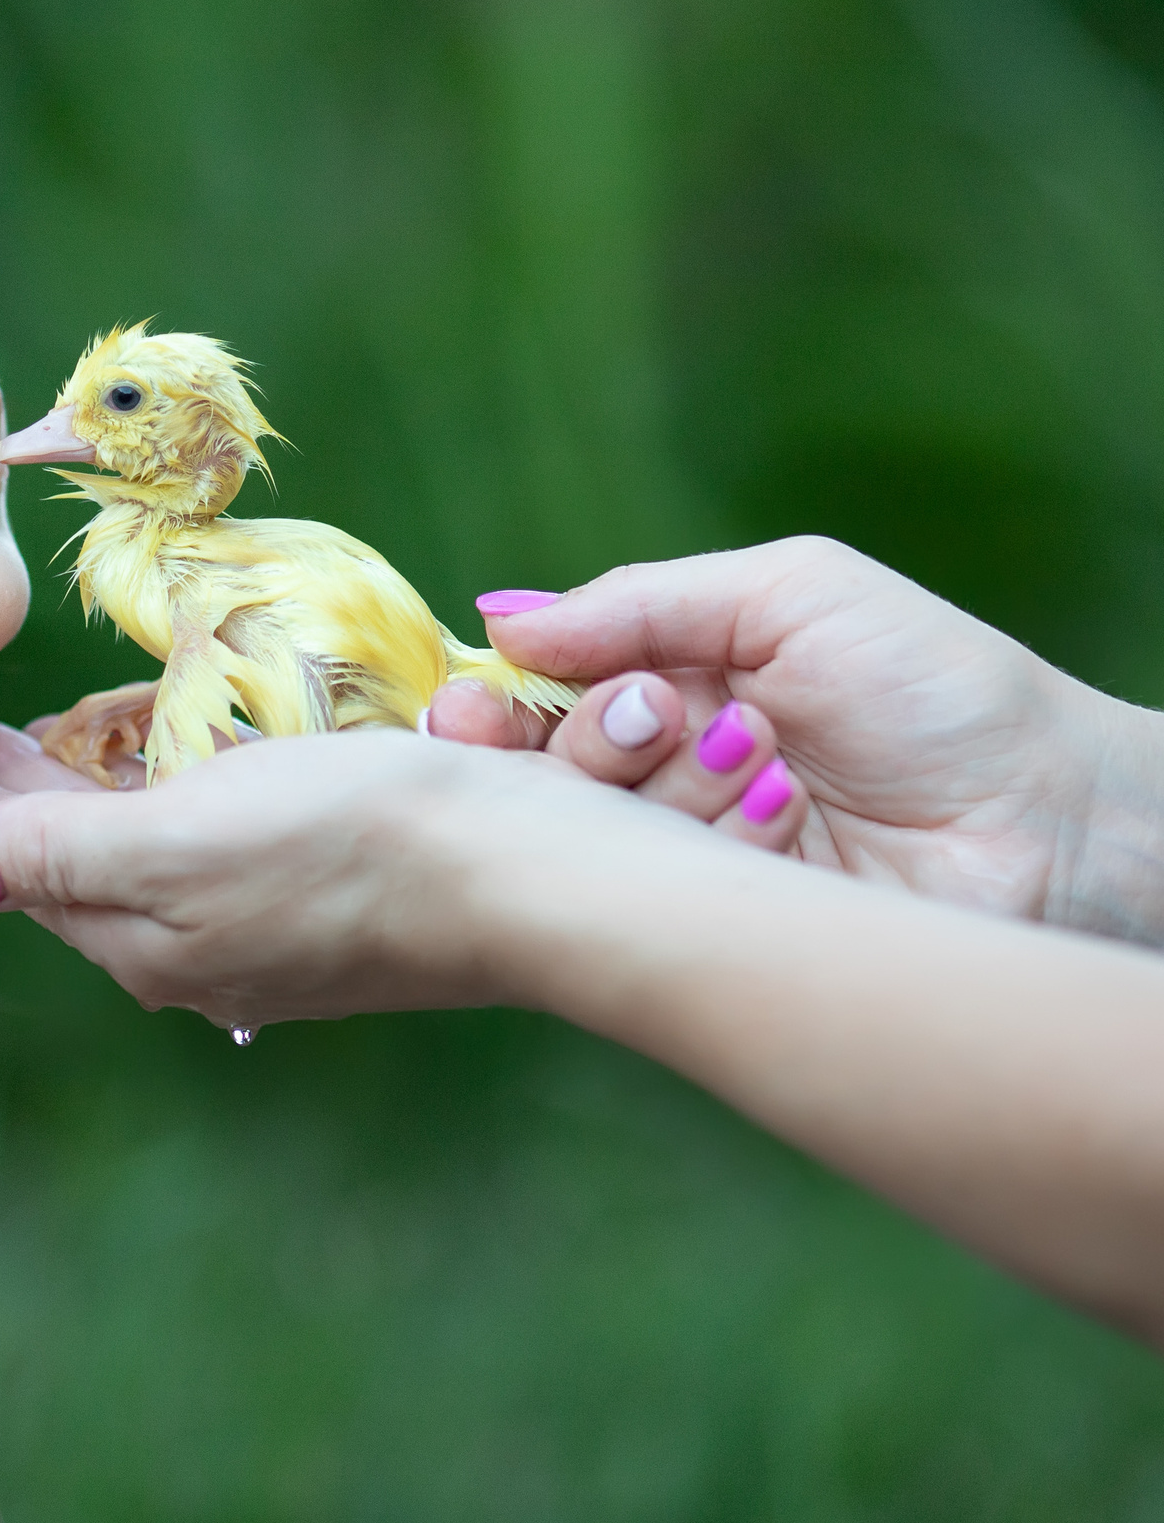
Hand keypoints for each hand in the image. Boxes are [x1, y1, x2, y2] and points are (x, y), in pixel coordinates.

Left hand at [0, 672, 805, 873]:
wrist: (530, 875)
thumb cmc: (351, 844)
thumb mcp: (179, 843)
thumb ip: (57, 853)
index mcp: (147, 946)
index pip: (28, 876)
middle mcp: (199, 958)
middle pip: (84, 873)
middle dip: (31, 808)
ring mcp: (270, 937)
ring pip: (154, 864)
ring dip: (104, 804)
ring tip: (78, 742)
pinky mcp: (335, 903)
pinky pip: (225, 853)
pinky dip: (185, 808)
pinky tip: (197, 773)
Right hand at [451, 538, 1163, 935]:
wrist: (1058, 822)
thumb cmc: (941, 691)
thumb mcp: (790, 595)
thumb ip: (641, 602)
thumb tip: (501, 618)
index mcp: (674, 685)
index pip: (537, 697)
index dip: (490, 704)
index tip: (464, 710)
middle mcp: (667, 774)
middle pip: (541, 771)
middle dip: (566, 744)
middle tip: (646, 723)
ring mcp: (691, 856)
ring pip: (591, 832)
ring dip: (661, 786)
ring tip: (763, 760)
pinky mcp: (722, 928)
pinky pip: (654, 893)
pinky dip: (707, 843)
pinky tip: (786, 815)